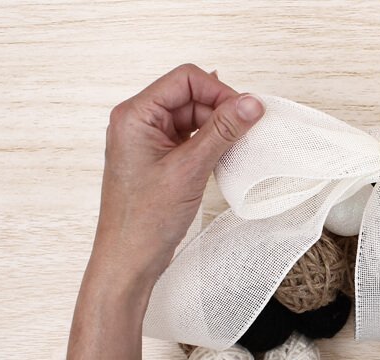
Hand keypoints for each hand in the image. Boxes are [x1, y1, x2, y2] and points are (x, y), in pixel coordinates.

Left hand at [90, 64, 264, 294]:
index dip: (219, 91)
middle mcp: (138, 122)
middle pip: (190, 97)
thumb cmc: (145, 220)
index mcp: (135, 115)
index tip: (245, 112)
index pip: (185, 79)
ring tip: (235, 149)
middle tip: (246, 133)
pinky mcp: (159, 159)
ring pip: (193, 118)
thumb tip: (250, 104)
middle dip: (220, 111)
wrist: (129, 259)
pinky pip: (190, 138)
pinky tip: (223, 157)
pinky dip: (209, 144)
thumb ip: (222, 131)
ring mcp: (148, 141)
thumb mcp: (190, 169)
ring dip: (217, 129)